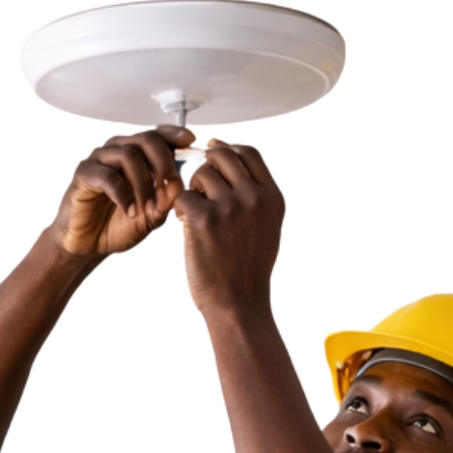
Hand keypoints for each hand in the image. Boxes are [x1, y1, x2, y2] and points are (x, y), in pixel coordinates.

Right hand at [48, 128, 193, 257]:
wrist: (86, 246)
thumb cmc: (114, 227)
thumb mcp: (150, 218)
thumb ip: (165, 202)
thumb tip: (178, 184)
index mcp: (135, 154)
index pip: (158, 134)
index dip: (175, 135)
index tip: (191, 141)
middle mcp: (117, 150)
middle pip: (146, 138)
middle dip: (164, 162)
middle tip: (170, 185)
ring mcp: (98, 159)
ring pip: (128, 154)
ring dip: (143, 183)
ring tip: (146, 208)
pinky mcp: (83, 173)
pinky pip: (108, 176)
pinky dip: (123, 194)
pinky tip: (129, 211)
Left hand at [173, 138, 284, 317]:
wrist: (237, 306)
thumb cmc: (247, 274)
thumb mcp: (268, 229)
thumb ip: (257, 198)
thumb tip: (237, 168)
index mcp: (272, 197)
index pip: (250, 152)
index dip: (228, 146)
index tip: (213, 147)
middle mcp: (253, 197)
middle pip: (223, 156)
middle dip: (206, 165)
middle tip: (197, 185)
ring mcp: (228, 206)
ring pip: (201, 174)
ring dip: (191, 189)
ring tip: (192, 212)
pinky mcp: (202, 219)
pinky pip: (183, 197)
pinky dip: (179, 208)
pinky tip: (182, 224)